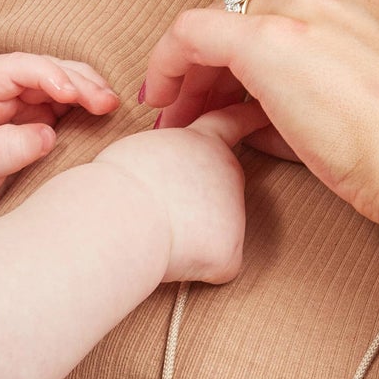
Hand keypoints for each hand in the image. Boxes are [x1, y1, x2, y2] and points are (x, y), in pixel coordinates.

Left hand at [0, 53, 119, 214]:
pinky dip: (89, 106)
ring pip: (64, 81)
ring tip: (112, 106)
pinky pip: (70, 104)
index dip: (46, 73)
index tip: (69, 93)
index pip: (14, 68)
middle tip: (106, 103)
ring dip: (90, 89)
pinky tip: (106, 116)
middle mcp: (4, 86)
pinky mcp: (40, 116)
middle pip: (47, 69)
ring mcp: (24, 99)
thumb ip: (5, 150)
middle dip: (79, 81)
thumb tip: (48, 136)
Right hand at [96, 100, 269, 281]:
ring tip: (154, 228)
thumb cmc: (114, 182)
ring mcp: (236, 213)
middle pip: (219, 191)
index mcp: (203, 141)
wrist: (120, 216)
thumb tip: (168, 180)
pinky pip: (213, 267)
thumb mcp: (141, 149)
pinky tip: (168, 256)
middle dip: (196, 203)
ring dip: (187, 237)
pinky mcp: (231, 254)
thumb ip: (169, 157)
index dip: (249, 117)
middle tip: (155, 207)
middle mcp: (229, 172)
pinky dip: (192, 269)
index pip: (232, 123)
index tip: (264, 110)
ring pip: (212, 233)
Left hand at [140, 0, 378, 229]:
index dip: (243, 54)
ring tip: (177, 118)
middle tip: (192, 111)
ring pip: (216, 24)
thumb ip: (308, 88)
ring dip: (190, 73)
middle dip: (213, 66)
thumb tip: (256, 118)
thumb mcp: (362, 95)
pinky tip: (160, 102)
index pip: (278, 9)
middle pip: (244, 15)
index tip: (222, 91)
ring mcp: (297, 6)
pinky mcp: (265, 40)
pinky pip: (190, 33)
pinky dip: (166, 64)